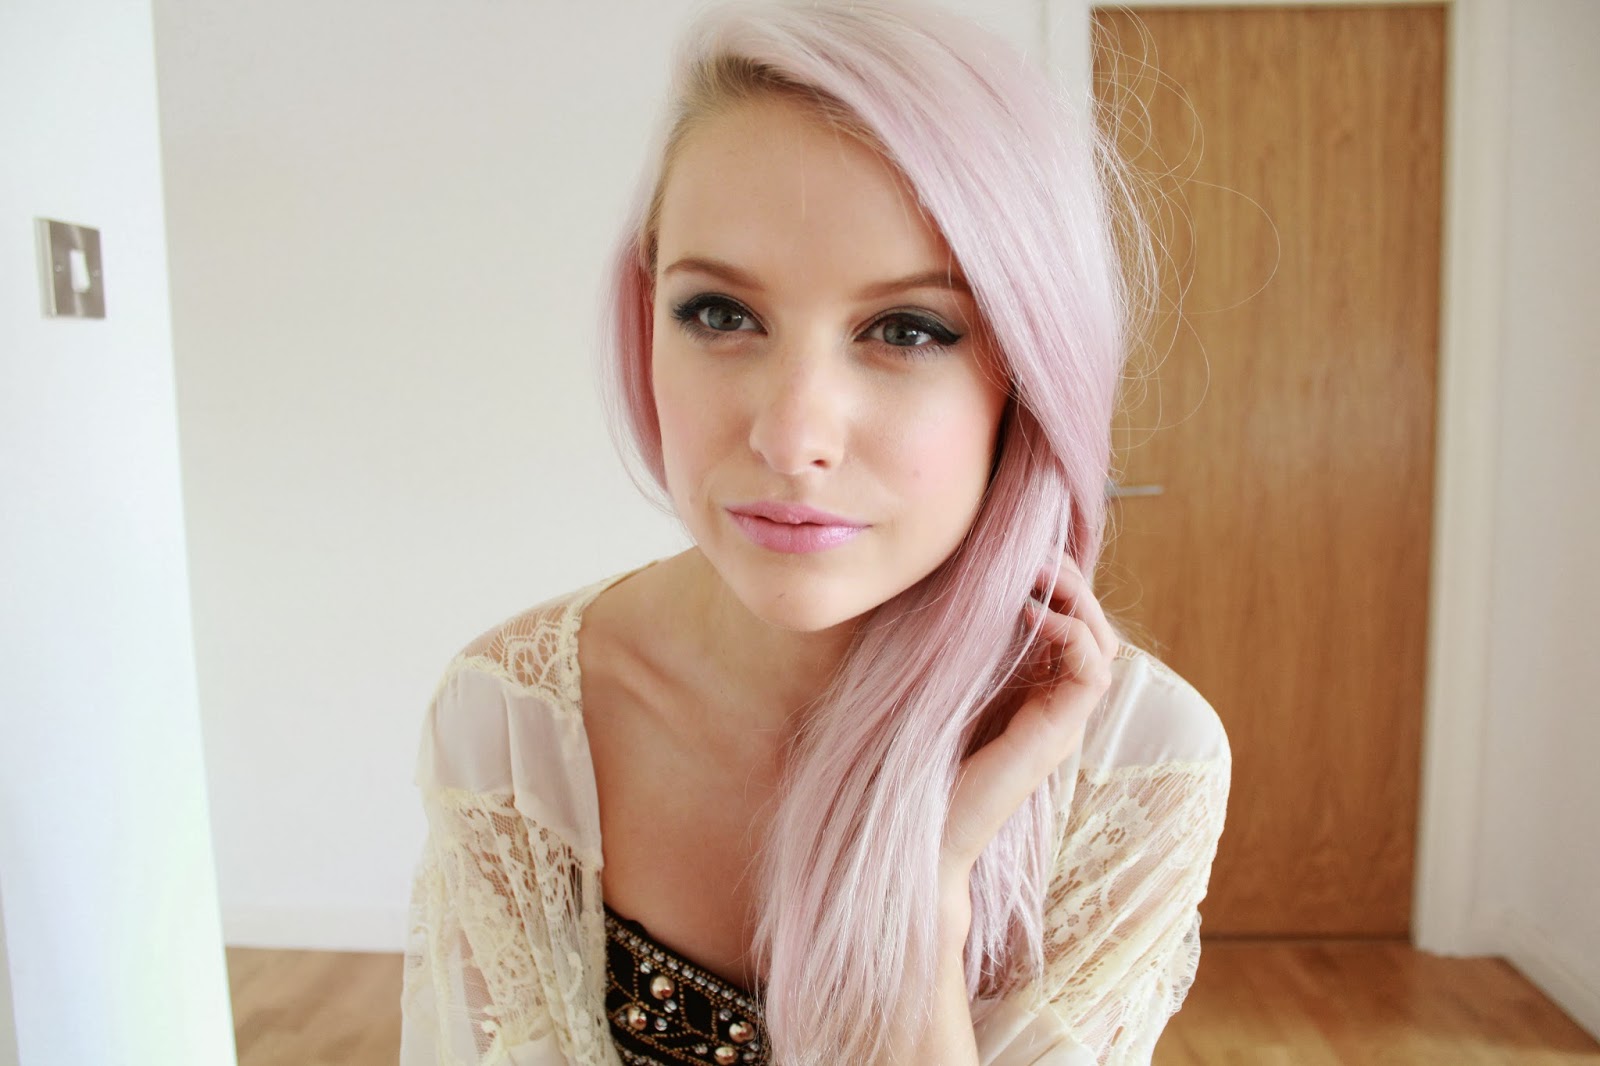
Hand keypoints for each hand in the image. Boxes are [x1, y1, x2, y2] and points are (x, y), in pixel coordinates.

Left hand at [940, 548, 1118, 887]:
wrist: (912, 833)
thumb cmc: (910, 761)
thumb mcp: (934, 682)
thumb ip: (953, 643)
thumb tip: (943, 580)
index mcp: (1029, 691)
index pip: (1068, 623)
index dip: (1053, 582)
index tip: (1013, 552)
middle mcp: (1054, 705)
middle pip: (1093, 626)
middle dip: (1069, 579)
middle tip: (1032, 552)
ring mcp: (1061, 721)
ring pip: (1102, 643)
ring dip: (1076, 597)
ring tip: (1035, 571)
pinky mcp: (1059, 734)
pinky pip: (1092, 670)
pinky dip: (1070, 631)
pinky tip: (1028, 610)